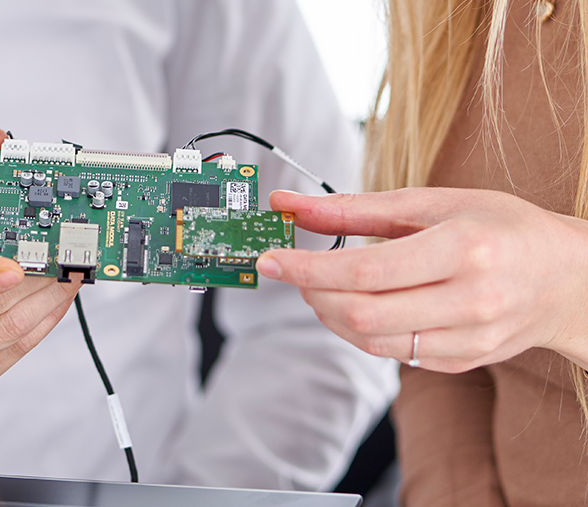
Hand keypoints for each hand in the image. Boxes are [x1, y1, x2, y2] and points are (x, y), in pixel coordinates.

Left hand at [255, 188, 587, 372]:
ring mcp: (469, 339)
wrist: (569, 278)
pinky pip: (393, 353)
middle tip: (294, 271)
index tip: (270, 260)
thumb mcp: (434, 203)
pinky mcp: (463, 362)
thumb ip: (356, 207)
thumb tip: (289, 204)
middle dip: (312, 293)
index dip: (308, 268)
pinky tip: (360, 303)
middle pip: (362, 313)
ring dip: (330, 313)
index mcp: (465, 248)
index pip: (366, 270)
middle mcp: (470, 300)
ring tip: (323, 285)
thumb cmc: (502, 228)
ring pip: (371, 341)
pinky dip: (360, 329)